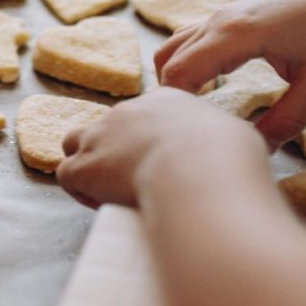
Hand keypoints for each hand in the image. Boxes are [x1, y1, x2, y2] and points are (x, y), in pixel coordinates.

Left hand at [59, 88, 266, 208]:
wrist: (199, 170)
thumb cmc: (226, 157)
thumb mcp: (238, 137)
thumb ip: (226, 141)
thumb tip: (237, 153)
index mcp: (166, 100)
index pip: (144, 114)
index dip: (147, 140)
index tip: (161, 163)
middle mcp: (128, 111)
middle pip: (110, 126)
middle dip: (115, 151)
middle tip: (136, 180)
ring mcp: (101, 136)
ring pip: (74, 143)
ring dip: (87, 164)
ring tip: (110, 192)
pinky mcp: (84, 165)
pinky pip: (66, 175)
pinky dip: (79, 191)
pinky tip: (102, 205)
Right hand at [154, 0, 305, 146]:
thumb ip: (285, 122)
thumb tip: (255, 150)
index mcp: (238, 34)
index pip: (180, 73)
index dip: (176, 108)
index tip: (191, 137)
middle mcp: (222, 18)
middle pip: (167, 59)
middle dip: (170, 96)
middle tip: (190, 132)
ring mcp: (225, 12)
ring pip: (175, 44)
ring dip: (177, 75)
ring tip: (197, 112)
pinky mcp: (234, 13)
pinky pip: (193, 36)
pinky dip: (189, 61)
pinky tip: (212, 86)